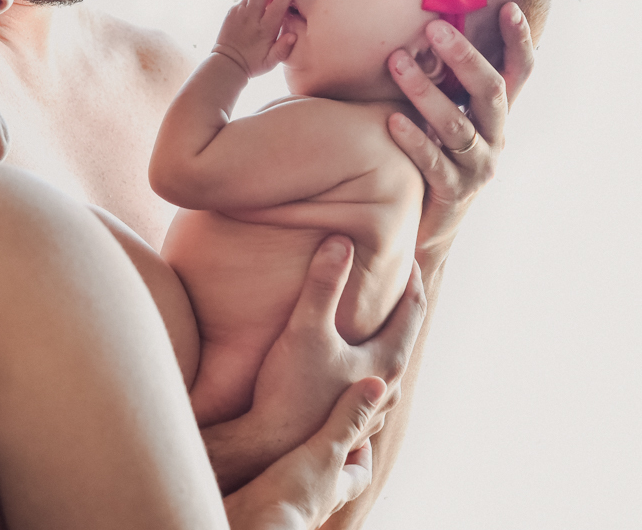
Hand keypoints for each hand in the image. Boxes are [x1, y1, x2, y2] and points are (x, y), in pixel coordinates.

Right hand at [204, 236, 425, 493]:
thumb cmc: (291, 388)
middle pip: (404, 335)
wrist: (271, 444)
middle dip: (399, 304)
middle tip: (390, 277)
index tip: (404, 254)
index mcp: (386, 359)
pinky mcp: (351, 420)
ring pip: (386, 363)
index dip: (410, 278)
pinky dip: (365, 362)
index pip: (413, 309)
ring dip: (381, 336)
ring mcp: (371, 406)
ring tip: (369, 317)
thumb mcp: (305, 328)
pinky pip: (368, 383)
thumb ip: (323, 284)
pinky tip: (347, 360)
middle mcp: (387, 384)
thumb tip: (340, 241)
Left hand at [213, 0, 298, 78]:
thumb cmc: (253, 64)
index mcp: (263, 30)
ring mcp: (238, 12)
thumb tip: (293, 35)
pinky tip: (262, 1)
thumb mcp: (271, 62)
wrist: (227, 64)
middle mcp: (250, 18)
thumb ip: (283, 49)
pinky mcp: (231, 11)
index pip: (278, 4)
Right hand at [224, 378, 387, 529]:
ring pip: (301, 474)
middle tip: (322, 419)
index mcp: (339, 485)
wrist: (252, 524)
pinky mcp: (261, 497)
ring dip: (297, 454)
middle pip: (332, 472)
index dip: (362, 447)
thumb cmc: (293, 492)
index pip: (360, 470)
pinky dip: (270, 461)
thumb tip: (379, 384)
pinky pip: (270, 476)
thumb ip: (348, 417)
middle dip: (329, 447)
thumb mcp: (326, 448)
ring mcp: (288, 499)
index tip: (355, 424)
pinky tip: (259, 447)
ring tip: (288, 427)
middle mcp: (317, 496)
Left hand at [386, 3, 534, 270]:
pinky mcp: (453, 192)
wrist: (428, 227)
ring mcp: (477, 167)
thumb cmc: (430, 159)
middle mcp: (495, 138)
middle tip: (433, 28)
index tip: (507, 6)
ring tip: (396, 63)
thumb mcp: (441, 120)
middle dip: (463, 56)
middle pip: (489, 91)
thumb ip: (441, 86)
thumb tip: (416, 34)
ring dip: (425, 91)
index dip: (518, 41)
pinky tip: (391, 120)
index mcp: (496, 117)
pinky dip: (412, 140)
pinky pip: (432, 162)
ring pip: (457, 125)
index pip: (518, 73)